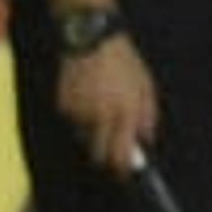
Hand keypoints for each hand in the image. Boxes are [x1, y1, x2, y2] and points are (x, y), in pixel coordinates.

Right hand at [56, 33, 159, 177]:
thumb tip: (145, 140)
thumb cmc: (124, 61)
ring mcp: (80, 110)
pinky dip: (79, 113)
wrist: (92, 37)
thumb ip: (147, 116)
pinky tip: (86, 93)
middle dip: (104, 156)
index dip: (122, 169)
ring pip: (84, 135)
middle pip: (98, 154)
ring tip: (99, 105)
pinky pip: (73, 119)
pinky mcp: (64, 103)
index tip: (123, 174)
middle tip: (109, 152)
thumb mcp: (146, 86)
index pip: (121, 154)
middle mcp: (101, 115)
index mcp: (126, 113)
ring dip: (92, 130)